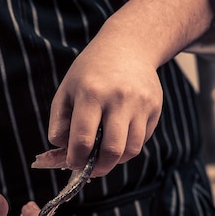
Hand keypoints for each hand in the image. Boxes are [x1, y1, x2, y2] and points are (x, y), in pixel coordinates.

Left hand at [48, 0, 214, 176]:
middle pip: (112, 150)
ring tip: (104, 156)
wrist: (129, 45)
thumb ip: (59, 122)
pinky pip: (142, 139)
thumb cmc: (90, 72)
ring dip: (115, 160)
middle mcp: (119, 99)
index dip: (76, 159)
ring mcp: (141, 104)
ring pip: (131, 150)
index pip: (84, 139)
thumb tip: (63, 151)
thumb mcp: (66, 90)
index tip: (73, 163)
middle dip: (98, 168)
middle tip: (90, 170)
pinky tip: (118, 138)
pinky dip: (128, 147)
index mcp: (91, 93)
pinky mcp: (155, 108)